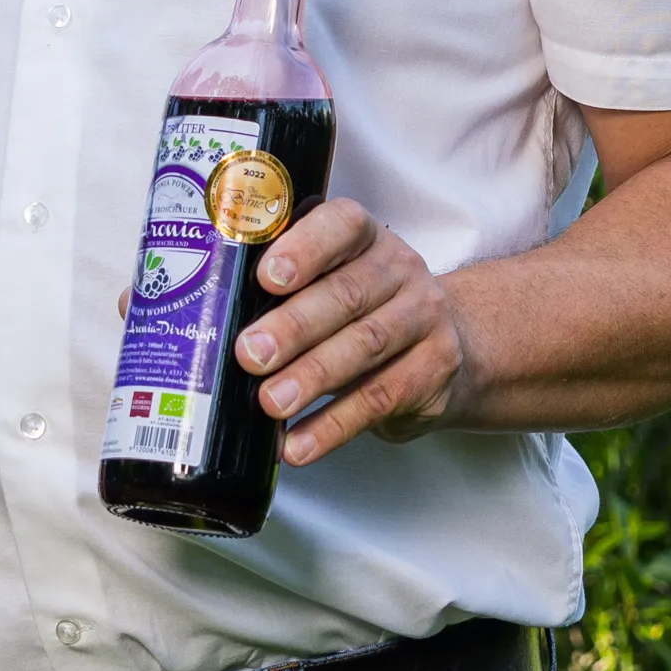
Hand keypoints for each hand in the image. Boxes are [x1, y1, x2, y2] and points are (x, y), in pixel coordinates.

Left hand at [230, 201, 470, 465]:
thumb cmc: (364, 310)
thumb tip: (215, 331)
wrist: (455, 344)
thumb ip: (286, 295)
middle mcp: (399, 269)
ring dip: (311, 377)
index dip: (304, 249)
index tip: (266, 277)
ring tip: (270, 403)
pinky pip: (379, 399)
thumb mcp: (335, 284)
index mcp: (364, 237)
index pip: (341, 226)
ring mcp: (423, 318)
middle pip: (346, 294)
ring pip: (364, 346)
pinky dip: (333, 426)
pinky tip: (298, 445)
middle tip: (250, 354)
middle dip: (293, 327)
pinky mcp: (433, 370)